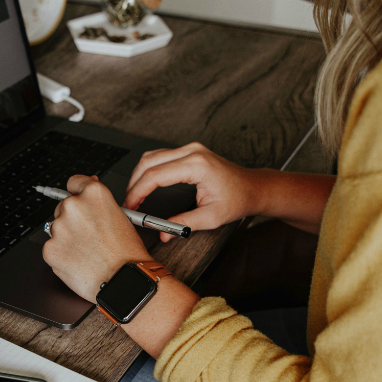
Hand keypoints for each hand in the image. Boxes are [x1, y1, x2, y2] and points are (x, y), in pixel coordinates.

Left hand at [42, 175, 152, 302]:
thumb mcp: (121, 217)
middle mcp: (74, 206)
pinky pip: (52, 248)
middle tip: (89, 236)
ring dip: (67, 237)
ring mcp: (59, 227)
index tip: (78, 199)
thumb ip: (99, 201)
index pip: (74, 182)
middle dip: (73, 220)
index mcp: (94, 194)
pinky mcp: (50, 248)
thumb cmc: (127, 253)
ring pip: (57, 228)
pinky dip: (62, 255)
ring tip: (87, 252)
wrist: (123, 281)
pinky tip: (79, 261)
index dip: (77, 192)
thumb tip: (89, 184)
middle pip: (63, 206)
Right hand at [124, 142, 255, 241]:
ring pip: (152, 156)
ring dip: (139, 175)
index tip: (130, 206)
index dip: (138, 191)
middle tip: (129, 204)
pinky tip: (145, 184)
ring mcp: (190, 148)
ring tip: (134, 196)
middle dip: (134, 183)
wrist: (252, 188)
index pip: (156, 175)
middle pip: (149, 162)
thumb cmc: (237, 199)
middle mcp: (192, 151)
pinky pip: (161, 156)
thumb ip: (184, 224)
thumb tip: (163, 233)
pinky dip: (149, 170)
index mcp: (197, 165)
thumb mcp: (211, 217)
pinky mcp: (189, 151)